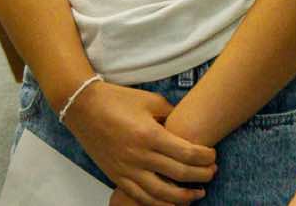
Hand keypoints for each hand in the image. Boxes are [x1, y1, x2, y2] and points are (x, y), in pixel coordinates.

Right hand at [64, 81, 215, 204]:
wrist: (83, 107)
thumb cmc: (116, 99)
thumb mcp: (149, 100)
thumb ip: (170, 113)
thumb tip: (185, 126)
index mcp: (150, 135)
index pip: (188, 153)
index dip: (205, 157)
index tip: (212, 155)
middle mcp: (140, 156)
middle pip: (180, 174)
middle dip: (202, 175)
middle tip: (212, 172)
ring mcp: (127, 169)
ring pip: (162, 194)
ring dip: (184, 197)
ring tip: (198, 193)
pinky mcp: (117, 177)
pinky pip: (141, 197)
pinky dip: (159, 204)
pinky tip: (172, 203)